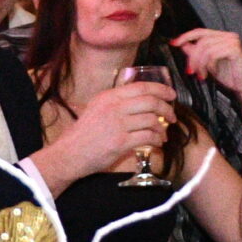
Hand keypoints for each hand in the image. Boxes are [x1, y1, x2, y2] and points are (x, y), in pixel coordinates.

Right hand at [49, 79, 177, 180]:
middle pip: (150, 102)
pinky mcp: (121, 142)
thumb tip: (141, 100)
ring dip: (162, 127)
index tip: (171, 94)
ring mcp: (118, 125)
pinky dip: (157, 140)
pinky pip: (148, 137)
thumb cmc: (82, 134)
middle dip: (166, 108)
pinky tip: (157, 143)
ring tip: (163, 133)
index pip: (141, 87)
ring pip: (152, 120)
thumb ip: (115, 102)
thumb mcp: (95, 109)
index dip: (161, 89)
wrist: (69, 154)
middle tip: (172, 116)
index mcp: (108, 97)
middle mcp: (113, 107)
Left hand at [169, 27, 241, 101]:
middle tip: (190, 71)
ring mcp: (233, 42)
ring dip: (199, 63)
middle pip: (201, 41)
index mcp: (222, 36)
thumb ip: (196, 53)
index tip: (174, 44)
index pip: (200, 31)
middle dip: (192, 57)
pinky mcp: (235, 50)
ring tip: (200, 75)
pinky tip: (209, 73)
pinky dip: (208, 65)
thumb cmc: (228, 75)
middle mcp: (228, 36)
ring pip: (206, 48)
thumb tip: (182, 44)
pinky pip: (213, 54)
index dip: (186, 36)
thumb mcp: (207, 63)